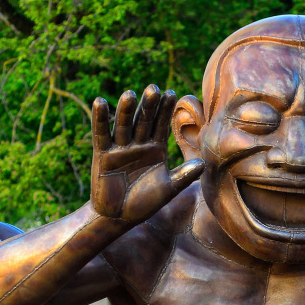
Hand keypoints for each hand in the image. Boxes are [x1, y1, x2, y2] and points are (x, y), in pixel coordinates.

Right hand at [91, 85, 204, 221]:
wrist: (121, 217)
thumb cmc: (146, 203)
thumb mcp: (169, 189)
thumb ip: (184, 176)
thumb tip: (204, 164)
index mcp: (155, 149)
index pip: (161, 125)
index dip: (165, 110)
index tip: (171, 93)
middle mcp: (138, 145)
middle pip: (144, 121)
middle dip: (149, 106)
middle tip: (154, 87)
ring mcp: (120, 148)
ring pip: (124, 125)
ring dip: (126, 110)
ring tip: (130, 94)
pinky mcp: (103, 155)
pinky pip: (102, 134)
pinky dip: (100, 119)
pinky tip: (100, 102)